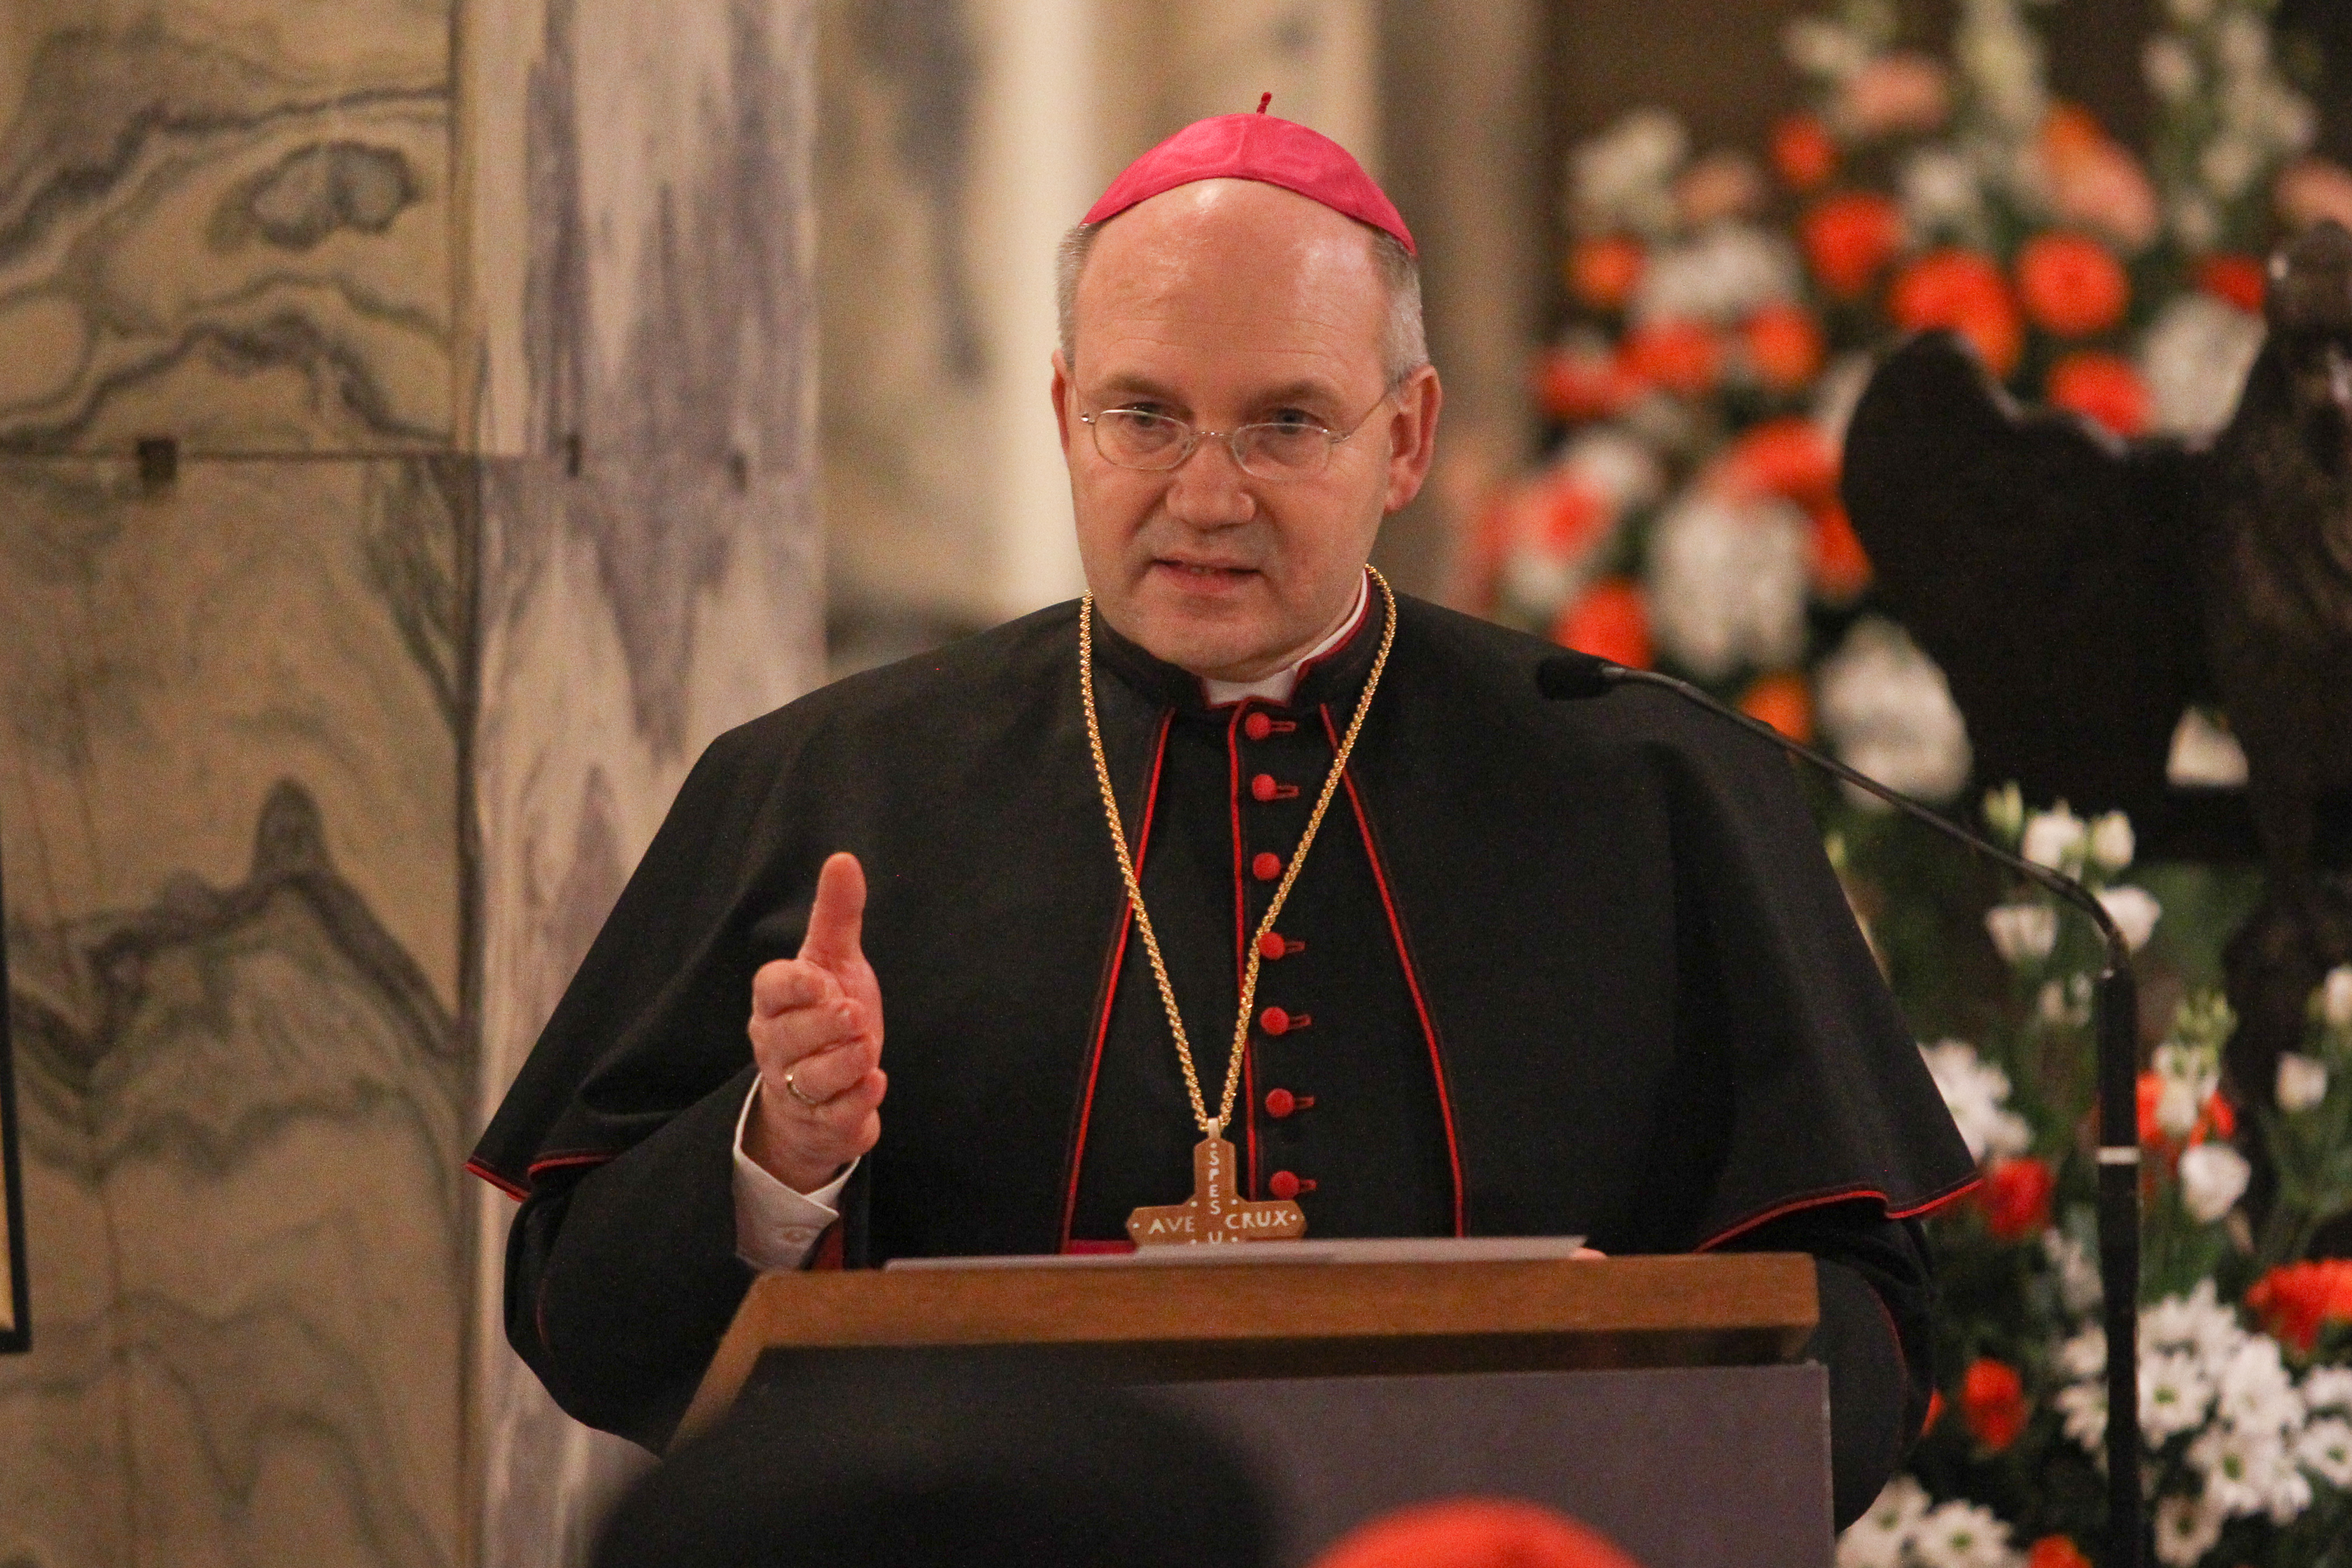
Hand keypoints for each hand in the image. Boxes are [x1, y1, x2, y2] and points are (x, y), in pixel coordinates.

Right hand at [746, 852, 885, 1192]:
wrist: (823, 1096)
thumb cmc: (826, 1018)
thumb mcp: (834, 963)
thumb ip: (837, 916)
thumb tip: (843, 858)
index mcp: (776, 1004)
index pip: (769, 989)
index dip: (792, 985)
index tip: (821, 979)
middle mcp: (778, 1047)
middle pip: (787, 1037)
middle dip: (820, 1026)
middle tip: (853, 1013)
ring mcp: (796, 1089)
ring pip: (810, 1080)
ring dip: (842, 1064)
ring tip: (868, 1049)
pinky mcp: (823, 1124)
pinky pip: (834, 1118)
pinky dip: (856, 1103)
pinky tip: (876, 1083)